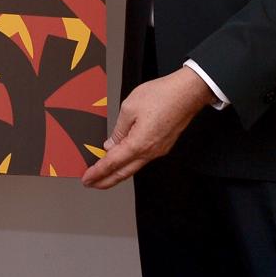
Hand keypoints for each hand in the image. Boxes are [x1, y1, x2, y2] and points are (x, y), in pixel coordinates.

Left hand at [80, 66, 212, 189]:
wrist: (187, 92)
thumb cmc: (162, 95)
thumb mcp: (129, 107)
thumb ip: (118, 129)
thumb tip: (111, 145)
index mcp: (139, 144)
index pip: (112, 164)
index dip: (97, 173)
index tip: (87, 179)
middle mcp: (150, 152)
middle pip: (123, 173)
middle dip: (106, 181)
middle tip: (92, 184)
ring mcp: (158, 150)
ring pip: (133, 167)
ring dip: (117, 172)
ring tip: (103, 173)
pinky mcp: (163, 145)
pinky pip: (142, 159)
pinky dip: (129, 163)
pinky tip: (122, 159)